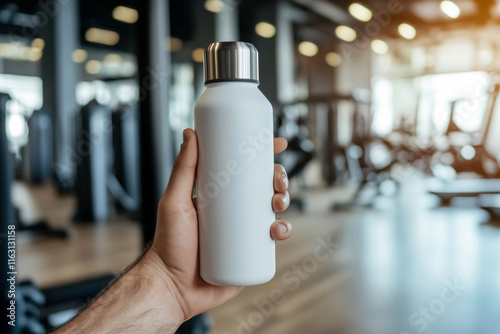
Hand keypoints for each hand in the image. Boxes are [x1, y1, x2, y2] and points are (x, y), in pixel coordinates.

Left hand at [143, 128, 291, 323]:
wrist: (173, 287)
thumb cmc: (168, 244)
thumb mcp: (174, 202)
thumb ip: (182, 169)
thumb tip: (190, 133)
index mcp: (218, 193)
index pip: (243, 168)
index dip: (263, 154)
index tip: (277, 143)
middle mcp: (232, 210)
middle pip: (263, 186)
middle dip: (278, 178)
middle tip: (277, 180)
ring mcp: (243, 231)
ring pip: (272, 210)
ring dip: (284, 201)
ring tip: (277, 204)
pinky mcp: (250, 253)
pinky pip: (272, 239)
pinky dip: (282, 232)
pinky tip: (278, 231)